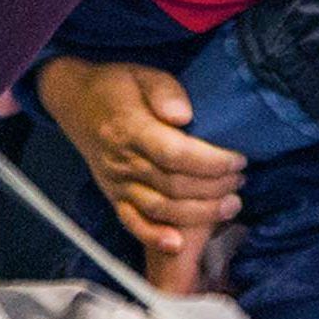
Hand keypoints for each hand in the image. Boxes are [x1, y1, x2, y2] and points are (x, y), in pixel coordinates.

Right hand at [36, 57, 243, 265]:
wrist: (76, 101)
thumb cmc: (119, 86)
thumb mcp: (143, 74)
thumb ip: (164, 91)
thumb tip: (184, 116)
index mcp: (130, 129)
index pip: (174, 154)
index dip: (211, 161)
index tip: (239, 159)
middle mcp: (122, 161)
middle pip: (172, 185)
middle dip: (214, 187)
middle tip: (242, 179)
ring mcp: (117, 183)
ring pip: (159, 208)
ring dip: (198, 213)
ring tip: (232, 205)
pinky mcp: (113, 196)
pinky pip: (131, 222)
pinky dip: (153, 237)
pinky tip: (179, 244)